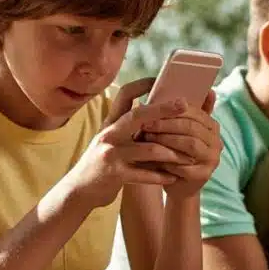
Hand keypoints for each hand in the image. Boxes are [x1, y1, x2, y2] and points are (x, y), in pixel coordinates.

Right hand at [69, 81, 191, 206]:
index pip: (125, 94)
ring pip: (149, 149)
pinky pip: (144, 174)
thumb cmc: (102, 164)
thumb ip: (129, 128)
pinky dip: (161, 176)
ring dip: (172, 153)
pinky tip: (173, 177)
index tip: (160, 79)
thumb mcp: (111, 140)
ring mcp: (111, 154)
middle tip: (184, 105)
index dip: (142, 84)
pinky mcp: (114, 174)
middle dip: (163, 109)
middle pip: (138, 115)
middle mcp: (109, 134)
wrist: (80, 190)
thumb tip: (157, 115)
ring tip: (188, 157)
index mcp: (110, 123)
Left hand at [140, 90, 221, 198]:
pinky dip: (168, 161)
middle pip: (191, 127)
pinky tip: (152, 158)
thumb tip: (180, 88)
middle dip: (166, 124)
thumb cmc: (175, 153)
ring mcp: (213, 159)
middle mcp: (217, 141)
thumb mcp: (178, 132)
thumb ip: (181, 112)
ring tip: (146, 138)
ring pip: (189, 145)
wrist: (178, 185)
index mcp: (212, 126)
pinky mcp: (205, 175)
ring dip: (166, 140)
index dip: (171, 110)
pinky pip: (185, 165)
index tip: (149, 108)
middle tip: (145, 124)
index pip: (194, 112)